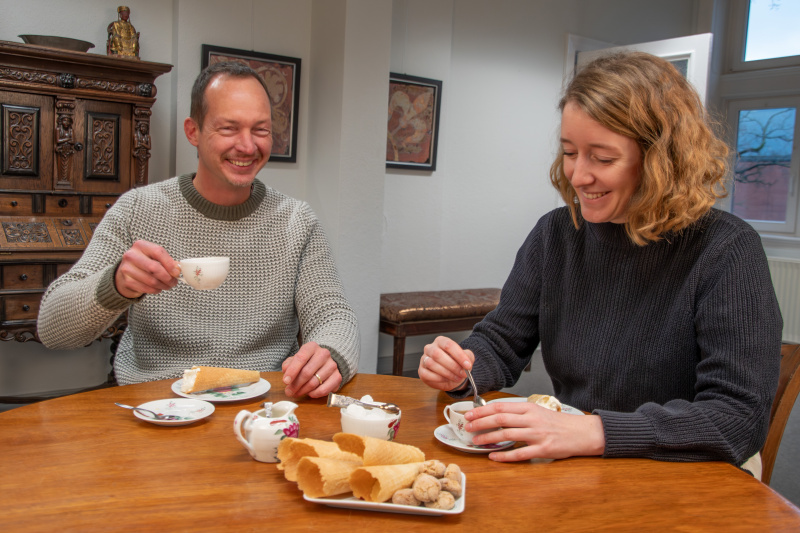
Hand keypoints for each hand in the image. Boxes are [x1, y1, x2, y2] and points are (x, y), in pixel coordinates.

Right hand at [114, 240, 179, 298]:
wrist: (126, 273)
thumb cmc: (144, 263)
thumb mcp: (154, 258)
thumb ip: (167, 261)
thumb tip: (177, 269)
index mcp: (140, 245)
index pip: (158, 252)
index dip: (169, 263)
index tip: (176, 272)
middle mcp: (131, 255)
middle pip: (154, 268)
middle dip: (168, 277)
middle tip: (174, 282)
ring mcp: (126, 269)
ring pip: (151, 280)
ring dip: (163, 285)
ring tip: (168, 285)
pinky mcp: (126, 281)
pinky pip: (146, 288)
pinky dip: (155, 290)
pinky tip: (158, 288)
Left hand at [281, 341, 341, 397]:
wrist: (325, 362)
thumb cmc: (307, 362)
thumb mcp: (296, 359)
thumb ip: (288, 365)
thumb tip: (286, 373)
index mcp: (312, 347)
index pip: (301, 358)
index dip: (292, 371)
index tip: (285, 381)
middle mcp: (324, 354)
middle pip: (307, 372)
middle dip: (295, 385)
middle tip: (288, 392)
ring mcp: (332, 365)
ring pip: (314, 382)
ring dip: (303, 391)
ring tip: (297, 393)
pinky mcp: (337, 377)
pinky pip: (324, 390)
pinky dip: (314, 394)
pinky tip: (309, 393)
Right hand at [418, 336, 472, 391]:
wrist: (451, 374)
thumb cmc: (456, 363)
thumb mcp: (466, 358)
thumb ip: (468, 358)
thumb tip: (466, 364)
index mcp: (441, 341)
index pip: (448, 345)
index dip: (459, 355)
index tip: (467, 365)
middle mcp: (430, 348)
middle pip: (437, 354)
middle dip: (452, 366)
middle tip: (463, 373)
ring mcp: (424, 359)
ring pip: (431, 364)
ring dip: (447, 373)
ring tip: (456, 377)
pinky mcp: (421, 371)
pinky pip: (427, 374)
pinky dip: (438, 378)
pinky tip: (446, 379)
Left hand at [464, 401, 605, 460]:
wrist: (581, 432)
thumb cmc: (557, 422)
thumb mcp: (538, 411)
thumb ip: (519, 413)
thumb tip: (495, 415)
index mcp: (529, 408)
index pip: (501, 407)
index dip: (482, 411)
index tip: (469, 414)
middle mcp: (532, 420)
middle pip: (501, 419)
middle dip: (481, 422)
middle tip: (468, 427)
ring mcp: (537, 435)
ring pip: (507, 435)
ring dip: (488, 438)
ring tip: (476, 441)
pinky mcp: (543, 450)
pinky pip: (520, 454)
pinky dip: (504, 456)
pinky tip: (493, 457)